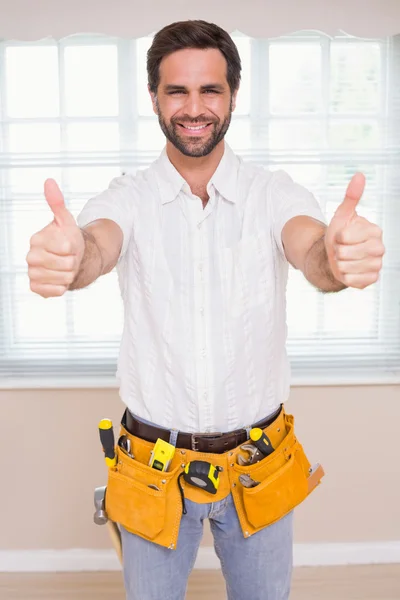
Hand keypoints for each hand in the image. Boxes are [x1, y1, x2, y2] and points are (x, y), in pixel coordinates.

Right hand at [26, 179, 84, 297]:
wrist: (68, 261)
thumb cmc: (67, 239)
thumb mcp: (66, 221)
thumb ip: (57, 203)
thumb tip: (49, 181)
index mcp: (36, 239)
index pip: (66, 246)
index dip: (74, 246)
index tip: (69, 245)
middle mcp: (30, 257)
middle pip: (67, 264)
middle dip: (73, 261)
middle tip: (68, 257)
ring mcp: (32, 273)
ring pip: (64, 278)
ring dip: (70, 274)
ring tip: (65, 268)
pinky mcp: (36, 288)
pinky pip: (57, 291)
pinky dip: (63, 287)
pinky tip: (59, 279)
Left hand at [324, 173, 384, 289]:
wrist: (337, 257)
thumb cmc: (340, 235)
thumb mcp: (342, 215)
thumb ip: (351, 197)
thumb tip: (359, 175)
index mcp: (375, 231)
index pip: (346, 237)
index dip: (337, 238)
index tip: (341, 236)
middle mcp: (380, 248)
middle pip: (346, 253)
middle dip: (338, 252)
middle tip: (342, 249)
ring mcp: (377, 265)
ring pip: (348, 267)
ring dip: (340, 264)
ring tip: (344, 260)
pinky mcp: (372, 279)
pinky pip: (352, 280)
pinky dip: (344, 276)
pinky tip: (347, 271)